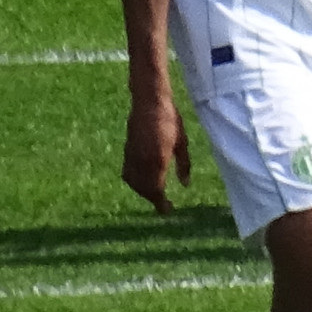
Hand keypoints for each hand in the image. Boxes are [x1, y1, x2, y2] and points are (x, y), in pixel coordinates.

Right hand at [123, 79, 188, 210]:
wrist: (148, 101)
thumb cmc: (170, 119)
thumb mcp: (182, 141)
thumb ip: (183, 165)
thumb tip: (185, 185)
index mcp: (158, 160)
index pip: (157, 190)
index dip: (161, 204)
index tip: (168, 209)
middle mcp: (142, 161)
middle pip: (144, 190)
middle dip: (153, 199)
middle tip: (164, 203)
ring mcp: (132, 156)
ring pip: (133, 183)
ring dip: (142, 192)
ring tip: (154, 193)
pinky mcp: (126, 150)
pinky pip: (127, 173)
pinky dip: (134, 182)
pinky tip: (142, 180)